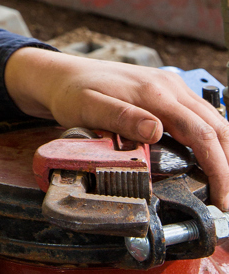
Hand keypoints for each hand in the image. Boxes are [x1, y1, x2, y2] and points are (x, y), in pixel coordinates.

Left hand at [4, 46, 228, 208]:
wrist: (62, 74)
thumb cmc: (72, 92)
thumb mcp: (87, 107)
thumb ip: (120, 117)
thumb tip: (155, 130)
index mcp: (155, 93)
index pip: (201, 133)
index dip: (218, 168)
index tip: (221, 198)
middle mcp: (169, 87)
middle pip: (216, 127)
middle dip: (227, 165)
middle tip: (225, 200)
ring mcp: (170, 87)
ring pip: (212, 121)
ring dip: (223, 153)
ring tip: (221, 185)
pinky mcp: (166, 92)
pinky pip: (199, 116)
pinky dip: (211, 139)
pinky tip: (209, 160)